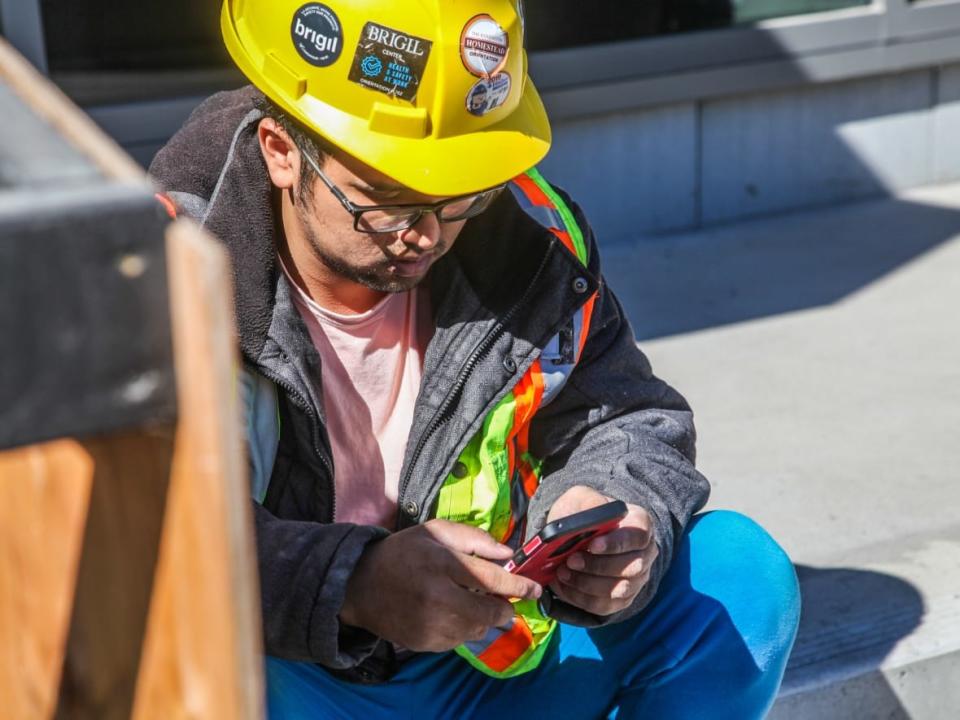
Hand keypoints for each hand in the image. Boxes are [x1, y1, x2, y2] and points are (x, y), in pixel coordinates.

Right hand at [340, 520, 541, 652]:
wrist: (361, 585)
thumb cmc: (403, 552)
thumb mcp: (436, 532)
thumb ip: (474, 539)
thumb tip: (508, 554)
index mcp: (442, 564)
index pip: (491, 580)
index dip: (518, 586)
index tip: (535, 590)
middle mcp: (437, 597)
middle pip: (489, 613)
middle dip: (503, 608)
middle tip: (503, 601)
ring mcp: (429, 624)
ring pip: (476, 630)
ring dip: (482, 619)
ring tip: (468, 603)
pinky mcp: (423, 643)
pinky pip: (458, 641)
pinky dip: (463, 629)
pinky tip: (450, 614)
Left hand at [546, 486, 657, 616]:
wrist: (579, 533)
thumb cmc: (583, 513)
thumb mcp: (582, 498)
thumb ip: (587, 503)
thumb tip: (591, 516)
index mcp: (640, 524)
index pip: (639, 536)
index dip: (617, 543)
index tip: (592, 544)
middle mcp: (645, 553)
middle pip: (632, 567)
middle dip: (597, 566)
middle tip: (570, 560)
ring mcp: (637, 578)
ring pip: (619, 590)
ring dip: (587, 584)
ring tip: (562, 573)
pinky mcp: (622, 598)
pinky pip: (606, 605)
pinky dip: (581, 598)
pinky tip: (564, 586)